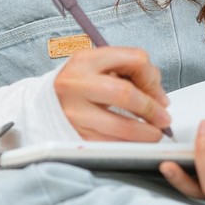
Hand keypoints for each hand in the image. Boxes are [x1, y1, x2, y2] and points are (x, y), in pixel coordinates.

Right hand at [54, 46, 171, 141]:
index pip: (133, 60)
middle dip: (151, 109)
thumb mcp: (97, 67)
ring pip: (121, 126)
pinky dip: (130, 145)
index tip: (158, 93)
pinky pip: (111, 144)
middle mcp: (76, 84)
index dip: (152, 78)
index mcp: (85, 60)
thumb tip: (160, 99)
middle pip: (125, 94)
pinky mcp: (75, 136)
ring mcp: (73, 113)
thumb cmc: (78, 86)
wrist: (41, 106)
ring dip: (146, 133)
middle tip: (163, 119)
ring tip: (154, 133)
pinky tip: (135, 142)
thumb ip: (129, 73)